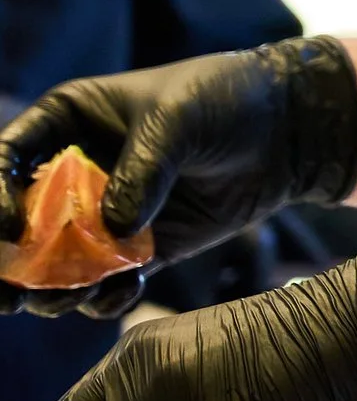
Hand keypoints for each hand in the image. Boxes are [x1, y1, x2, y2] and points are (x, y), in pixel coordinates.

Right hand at [0, 38, 356, 319]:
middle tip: (10, 297)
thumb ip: (144, 168)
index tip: (11, 227)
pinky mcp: (140, 249)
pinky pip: (106, 284)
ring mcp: (104, 215)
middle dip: (7, 265)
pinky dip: (105, 298)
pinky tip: (122, 294)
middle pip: (18, 225)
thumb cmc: (225, 99)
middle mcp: (74, 172)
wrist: (284, 130)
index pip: (6, 160)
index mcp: (66, 122)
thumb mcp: (179, 117)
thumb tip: (114, 229)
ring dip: (51, 292)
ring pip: (55, 265)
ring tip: (63, 300)